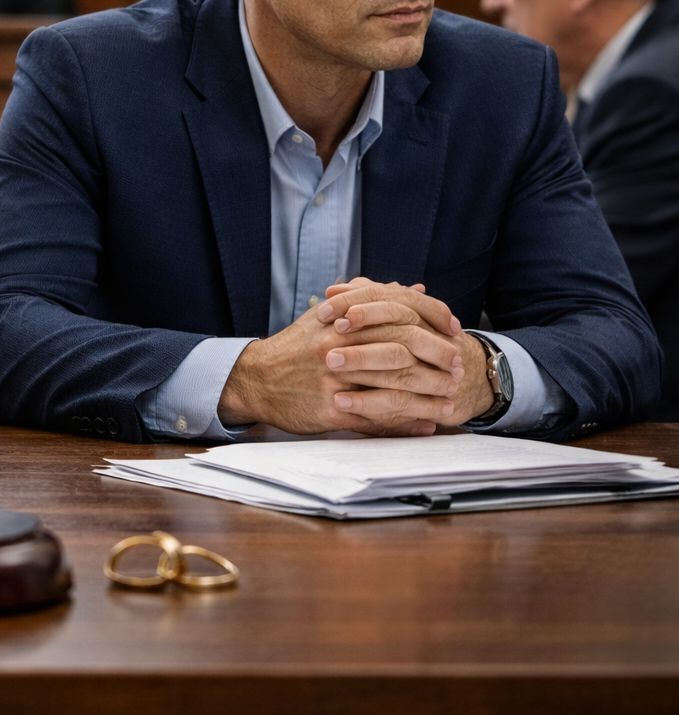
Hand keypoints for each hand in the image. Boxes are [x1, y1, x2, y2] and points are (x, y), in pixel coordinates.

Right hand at [218, 279, 472, 435]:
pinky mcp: (330, 411)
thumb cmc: (296, 347)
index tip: (454, 330)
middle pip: (401, 350)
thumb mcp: (327, 316)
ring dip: (427, 396)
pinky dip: (404, 425)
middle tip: (458, 367)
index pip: (397, 312)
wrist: (256, 379)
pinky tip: (425, 426)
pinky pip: (376, 419)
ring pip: (392, 388)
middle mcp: (339, 348)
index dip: (431, 320)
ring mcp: (335, 381)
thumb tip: (413, 289)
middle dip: (436, 359)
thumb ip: (370, 300)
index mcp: (341, 322)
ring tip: (450, 399)